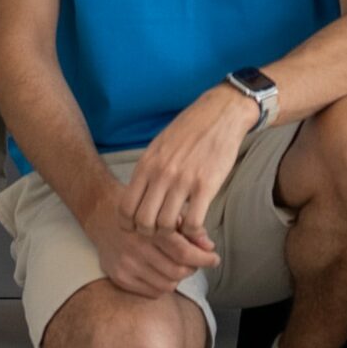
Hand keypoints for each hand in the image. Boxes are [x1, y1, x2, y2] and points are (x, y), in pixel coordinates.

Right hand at [86, 197, 221, 298]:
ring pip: (166, 285)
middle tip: (197, 262)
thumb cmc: (142, 211)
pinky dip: (163, 286)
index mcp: (151, 228)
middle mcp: (137, 247)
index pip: (183, 252)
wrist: (103, 215)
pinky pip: (151, 293)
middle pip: (177, 271)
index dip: (203, 258)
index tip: (214, 258)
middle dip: (193, 268)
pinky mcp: (119, 277)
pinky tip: (163, 273)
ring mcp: (126, 264)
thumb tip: (210, 246)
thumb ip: (189, 228)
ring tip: (179, 266)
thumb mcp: (166, 210)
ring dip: (178, 278)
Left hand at [118, 85, 259, 242]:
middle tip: (161, 231)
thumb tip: (140, 195)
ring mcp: (183, 181)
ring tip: (179, 229)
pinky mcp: (205, 186)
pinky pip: (192, 223)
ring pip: (165, 226)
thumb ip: (148, 170)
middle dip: (150, 233)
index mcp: (146, 164)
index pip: (125, 207)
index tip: (138, 228)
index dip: (129, 225)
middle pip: (143, 222)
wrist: (221, 113)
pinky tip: (196, 226)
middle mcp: (161, 174)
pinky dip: (192, 232)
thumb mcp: (159, 145)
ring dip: (172, 234)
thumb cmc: (190, 129)